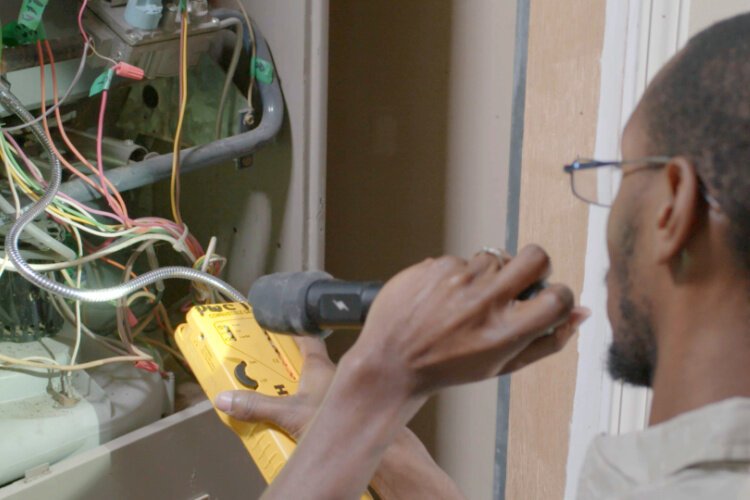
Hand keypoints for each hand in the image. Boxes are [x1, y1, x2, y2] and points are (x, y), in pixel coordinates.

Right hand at [214, 336, 334, 438]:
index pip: (306, 338)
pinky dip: (304, 408)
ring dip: (295, 389)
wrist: (371, 445)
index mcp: (319, 366)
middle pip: (305, 363)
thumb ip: (257, 407)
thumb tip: (228, 399)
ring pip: (311, 384)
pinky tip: (294, 419)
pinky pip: (317, 403)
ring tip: (276, 397)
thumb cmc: (341, 419)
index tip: (279, 326)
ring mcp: (336, 392)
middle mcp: (330, 375)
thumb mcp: (289, 413)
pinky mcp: (339, 409)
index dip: (292, 330)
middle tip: (266, 368)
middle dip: (286, 366)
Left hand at [346, 245, 588, 397]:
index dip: (560, 296)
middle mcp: (484, 301)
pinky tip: (443, 298)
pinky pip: (461, 260)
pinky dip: (457, 276)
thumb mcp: (502, 364)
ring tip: (466, 301)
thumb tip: (580, 313)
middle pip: (536, 256)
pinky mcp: (435, 266)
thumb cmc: (449, 366)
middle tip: (519, 282)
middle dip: (536, 266)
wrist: (392, 361)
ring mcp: (458, 280)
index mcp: (505, 331)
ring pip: (495, 257)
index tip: (548, 300)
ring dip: (488, 275)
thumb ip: (548, 340)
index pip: (559, 297)